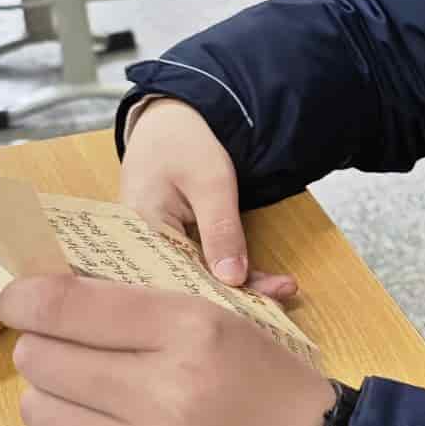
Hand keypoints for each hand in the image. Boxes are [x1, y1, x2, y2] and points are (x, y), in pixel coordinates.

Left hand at [0, 274, 337, 425]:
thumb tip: (38, 299)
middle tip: (70, 356)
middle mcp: (165, 395)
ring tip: (90, 402)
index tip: (19, 302)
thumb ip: (134, 305)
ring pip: (38, 412)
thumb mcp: (216, 318)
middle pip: (41, 359)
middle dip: (45, 349)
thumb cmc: (256, 381)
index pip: (66, 307)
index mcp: (190, 332)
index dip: (25, 300)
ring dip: (52, 399)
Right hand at [120, 98, 295, 301]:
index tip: (263, 305)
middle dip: (236, 296)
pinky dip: (230, 270)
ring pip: (197, 277)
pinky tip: (261, 280)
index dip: (222, 297)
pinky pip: (199, 265)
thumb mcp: (210, 182)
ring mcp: (155, 248)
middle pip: (188, 284)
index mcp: (140, 233)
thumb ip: (220, 229)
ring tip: (282, 289)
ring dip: (239, 287)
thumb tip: (233, 280)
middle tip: (283, 296)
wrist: (172, 120)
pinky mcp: (171, 244)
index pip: (180, 280)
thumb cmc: (184, 142)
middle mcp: (141, 247)